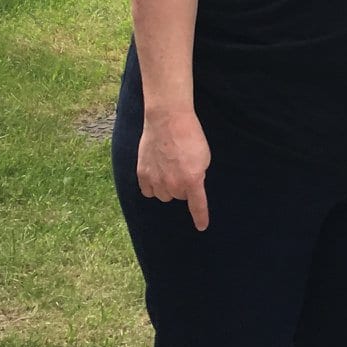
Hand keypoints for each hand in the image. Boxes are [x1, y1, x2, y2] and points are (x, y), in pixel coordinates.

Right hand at [136, 108, 211, 229]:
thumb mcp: (204, 157)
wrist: (168, 119)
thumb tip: (191, 186)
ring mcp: (156, 180)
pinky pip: (147, 191)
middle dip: (183, 187)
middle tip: (183, 168)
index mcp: (192, 180)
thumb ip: (198, 175)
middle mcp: (173, 184)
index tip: (201, 227)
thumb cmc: (190, 135)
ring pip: (163, 196)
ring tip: (169, 169)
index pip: (197, 206)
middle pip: (179, 197)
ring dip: (167, 187)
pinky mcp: (142, 174)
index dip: (200, 218)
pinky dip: (152, 186)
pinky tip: (156, 174)